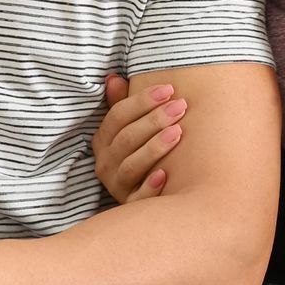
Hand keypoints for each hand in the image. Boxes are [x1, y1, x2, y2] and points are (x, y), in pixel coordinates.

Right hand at [91, 73, 186, 202]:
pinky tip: (166, 174)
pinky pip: (139, 199)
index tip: (168, 89)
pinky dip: (150, 187)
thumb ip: (122, 103)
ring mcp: (117, 186)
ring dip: (154, 147)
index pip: (117, 116)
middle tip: (180, 106)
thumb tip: (113, 78)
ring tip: (178, 132)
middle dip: (154, 120)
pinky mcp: (131, 206)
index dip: (141, 101)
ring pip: (130, 166)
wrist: (155, 195)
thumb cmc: (144, 149)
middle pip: (126, 139)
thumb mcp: (131, 126)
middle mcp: (105, 164)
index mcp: (103, 141)